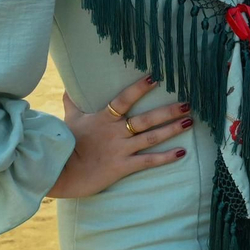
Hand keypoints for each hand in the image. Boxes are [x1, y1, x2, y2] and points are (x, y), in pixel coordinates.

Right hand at [47, 76, 191, 197]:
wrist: (60, 172)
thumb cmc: (65, 144)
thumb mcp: (70, 120)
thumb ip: (72, 103)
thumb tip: (68, 87)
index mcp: (104, 118)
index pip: (124, 99)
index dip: (139, 88)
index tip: (155, 77)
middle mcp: (116, 132)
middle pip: (146, 119)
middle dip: (168, 111)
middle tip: (187, 103)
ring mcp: (121, 150)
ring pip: (151, 138)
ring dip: (171, 129)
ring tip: (189, 121)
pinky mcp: (123, 167)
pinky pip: (148, 161)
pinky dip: (166, 157)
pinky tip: (182, 152)